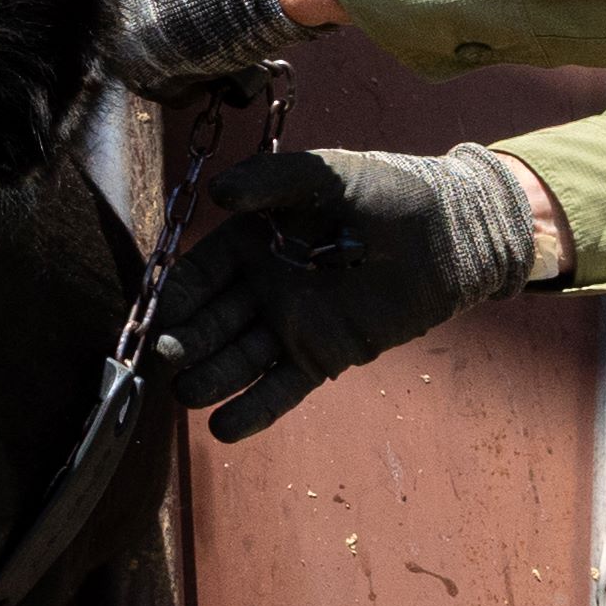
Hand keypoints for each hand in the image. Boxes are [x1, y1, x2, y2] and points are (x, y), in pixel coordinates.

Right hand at [151, 145, 551, 439]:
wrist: (450, 232)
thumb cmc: (387, 191)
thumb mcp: (324, 175)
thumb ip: (271, 180)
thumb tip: (217, 193)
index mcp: (253, 243)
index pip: (200, 273)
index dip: (176, 294)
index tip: (155, 313)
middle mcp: (264, 288)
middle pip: (213, 320)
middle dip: (186, 340)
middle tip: (164, 357)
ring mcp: (293, 326)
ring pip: (241, 358)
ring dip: (211, 377)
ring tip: (185, 393)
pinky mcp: (325, 356)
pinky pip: (282, 387)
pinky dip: (254, 410)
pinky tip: (223, 430)